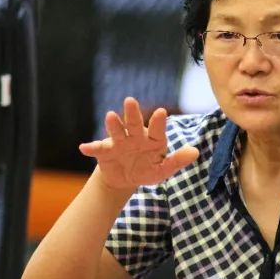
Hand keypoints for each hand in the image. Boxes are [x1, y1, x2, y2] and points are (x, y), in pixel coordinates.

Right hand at [79, 97, 199, 191]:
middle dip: (133, 112)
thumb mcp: (162, 169)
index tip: (161, 112)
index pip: (157, 130)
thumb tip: (195, 151)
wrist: (125, 178)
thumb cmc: (147, 169)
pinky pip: (98, 148)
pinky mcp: (105, 150)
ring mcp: (119, 141)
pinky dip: (91, 147)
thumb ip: (177, 161)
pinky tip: (84, 148)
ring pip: (117, 131)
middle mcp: (135, 136)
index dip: (158, 122)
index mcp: (153, 139)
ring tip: (110, 116)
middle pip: (134, 123)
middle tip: (131, 100)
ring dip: (113, 124)